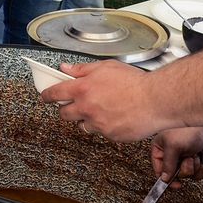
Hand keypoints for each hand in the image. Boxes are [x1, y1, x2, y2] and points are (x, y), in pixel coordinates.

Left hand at [40, 60, 164, 140]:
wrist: (157, 100)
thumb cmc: (135, 82)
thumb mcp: (105, 67)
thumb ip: (82, 69)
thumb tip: (65, 68)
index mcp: (83, 88)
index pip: (55, 93)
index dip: (47, 95)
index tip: (45, 96)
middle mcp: (87, 107)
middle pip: (65, 114)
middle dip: (67, 110)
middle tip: (76, 105)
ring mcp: (98, 123)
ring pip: (83, 125)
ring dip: (87, 119)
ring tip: (101, 110)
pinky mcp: (110, 135)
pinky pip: (101, 132)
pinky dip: (105, 126)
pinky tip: (116, 117)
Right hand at [151, 127, 202, 188]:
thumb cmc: (189, 131)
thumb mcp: (173, 146)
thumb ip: (167, 164)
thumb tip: (164, 179)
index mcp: (159, 148)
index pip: (158, 168)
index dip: (165, 178)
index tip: (174, 184)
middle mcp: (170, 154)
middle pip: (172, 174)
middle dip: (182, 169)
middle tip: (186, 160)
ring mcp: (182, 158)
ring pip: (185, 174)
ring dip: (192, 167)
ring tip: (193, 155)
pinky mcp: (194, 161)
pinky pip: (195, 174)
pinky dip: (199, 169)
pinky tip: (199, 158)